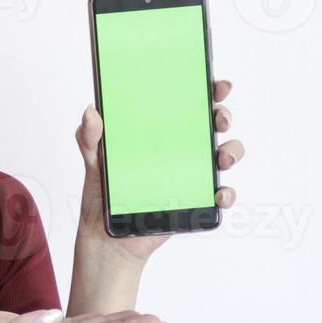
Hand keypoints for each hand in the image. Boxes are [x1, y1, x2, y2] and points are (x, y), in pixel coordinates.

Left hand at [76, 77, 245, 264]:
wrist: (106, 238)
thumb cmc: (102, 195)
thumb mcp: (94, 161)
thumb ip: (89, 137)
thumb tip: (90, 113)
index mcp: (159, 132)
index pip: (187, 103)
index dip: (206, 89)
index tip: (215, 84)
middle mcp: (180, 149)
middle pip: (212, 124)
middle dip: (223, 115)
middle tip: (219, 118)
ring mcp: (191, 174)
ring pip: (224, 155)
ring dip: (231, 151)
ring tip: (221, 157)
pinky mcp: (195, 201)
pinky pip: (220, 194)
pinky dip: (227, 193)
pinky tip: (220, 193)